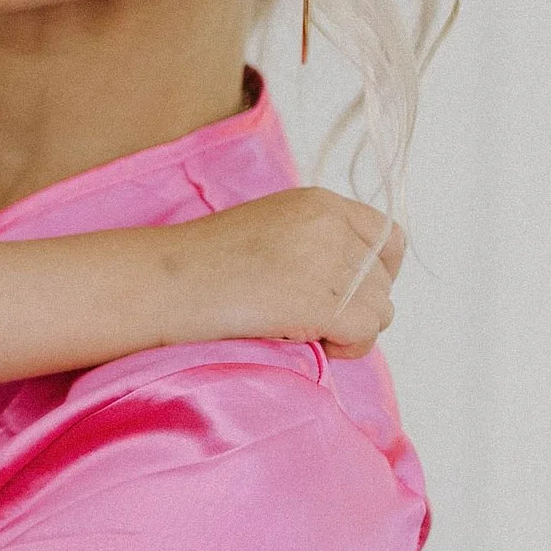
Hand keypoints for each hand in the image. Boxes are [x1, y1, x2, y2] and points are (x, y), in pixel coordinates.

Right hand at [201, 187, 404, 357]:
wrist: (163, 283)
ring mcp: (329, 262)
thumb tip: (348, 286)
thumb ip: (313, 243)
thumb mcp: (268, 231)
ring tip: (305, 332)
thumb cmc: (198, 266)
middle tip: (311, 320)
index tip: (346, 294)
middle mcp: (332, 225)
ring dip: (350, 329)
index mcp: (319, 202)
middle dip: (357, 306)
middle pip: (384, 280)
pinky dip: (346, 347)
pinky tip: (310, 343)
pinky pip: (365, 333)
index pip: (387, 238)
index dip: (375, 273)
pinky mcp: (322, 301)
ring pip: (380, 310)